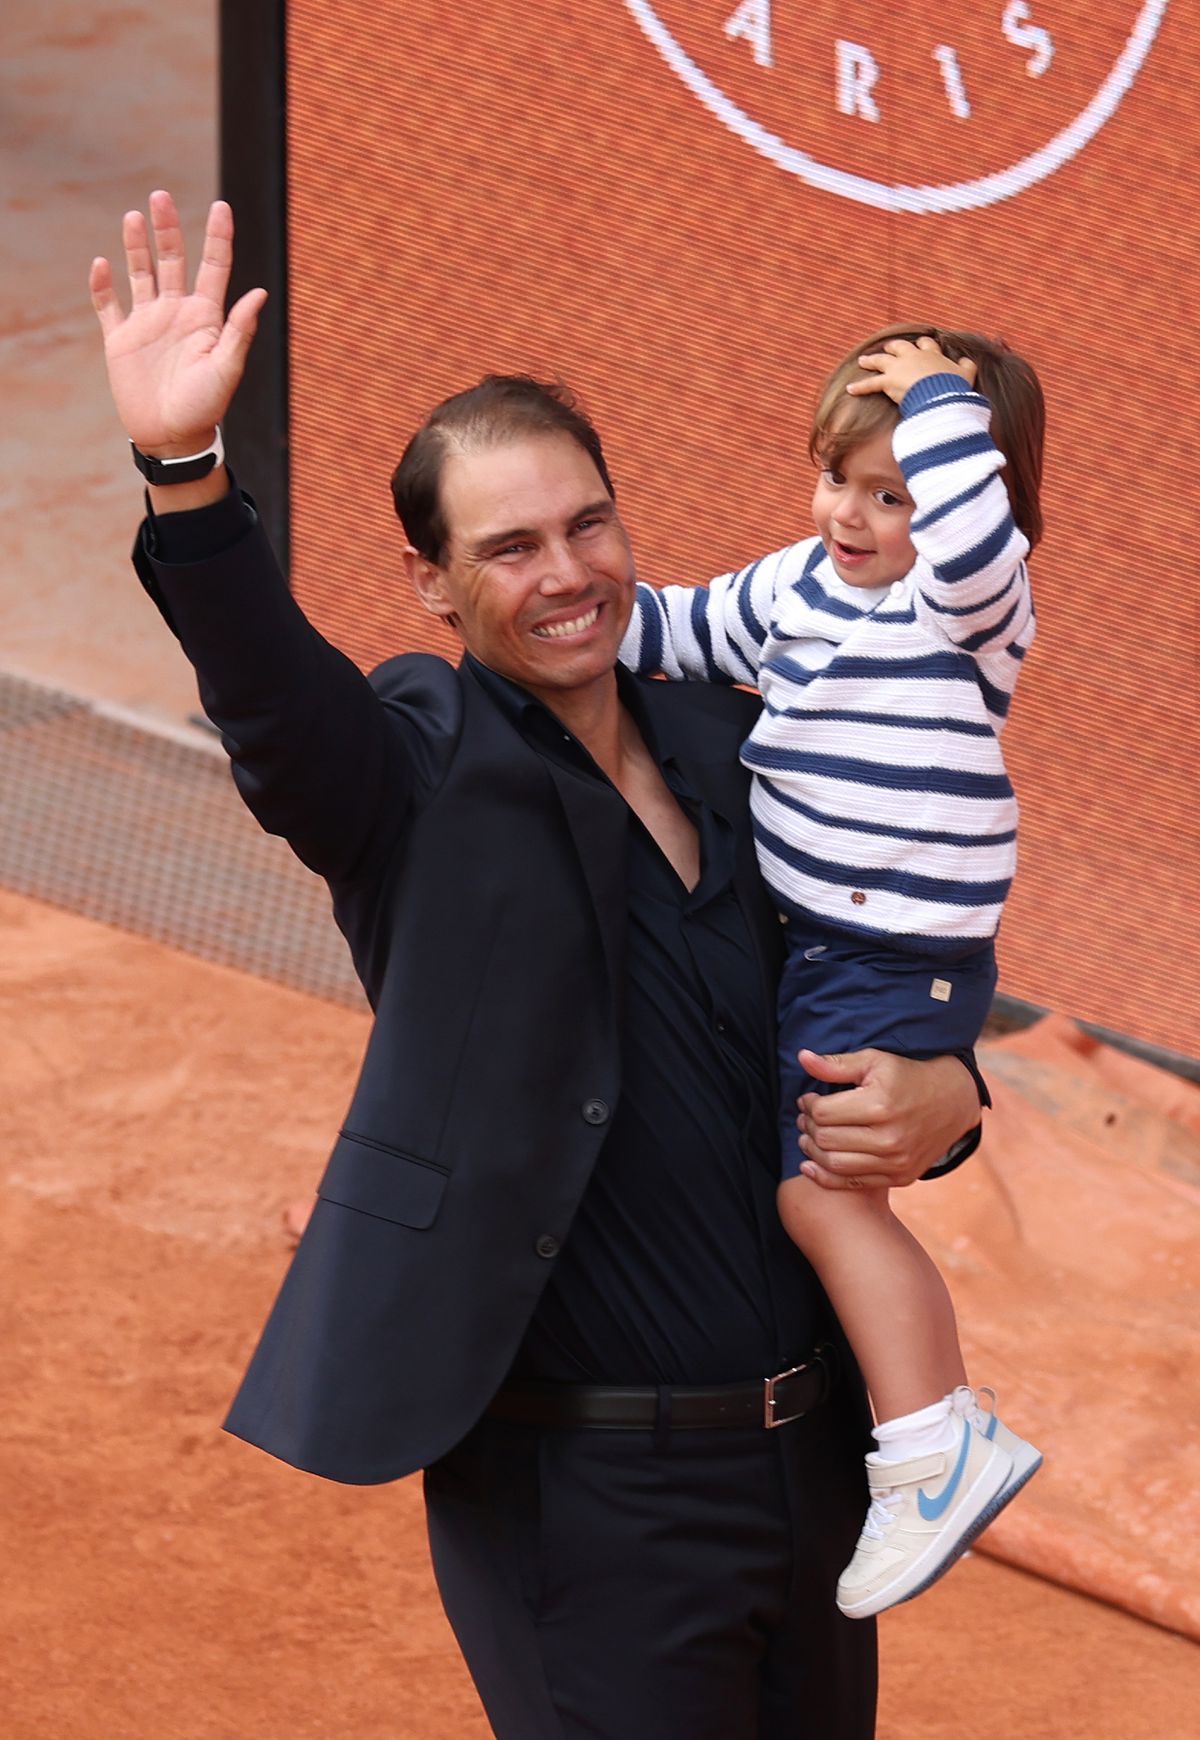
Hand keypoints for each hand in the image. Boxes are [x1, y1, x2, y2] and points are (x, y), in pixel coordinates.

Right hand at [89, 191, 266, 456]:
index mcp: (205, 317)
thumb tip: (260, 293)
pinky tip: (101, 264)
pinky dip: (102, 285)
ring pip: (140, 273)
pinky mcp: (121, 339)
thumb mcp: (226, 369)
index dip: (218, 236)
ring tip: (133, 216)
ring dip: (136, 245)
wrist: (171, 439)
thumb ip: (239, 331)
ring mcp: (148, 323)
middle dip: (167, 228)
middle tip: (160, 196)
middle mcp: (176, 312)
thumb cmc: (205, 408)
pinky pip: (108, 305)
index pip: (214, 266)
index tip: (221, 206)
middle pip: (172, 259)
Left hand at [791, 1049, 979, 1190]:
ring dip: (812, 1152)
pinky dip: (826, 1177)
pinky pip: (852, 1183)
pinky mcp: (900, 1177)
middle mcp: (889, 1138)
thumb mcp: (874, 1061)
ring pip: (834, 1164)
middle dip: (808, 1127)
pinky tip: (811, 1165)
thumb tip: (802, 1058)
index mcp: (880, 1105)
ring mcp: (896, 1161)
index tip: (808, 1099)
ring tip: (808, 1138)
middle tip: (805, 1119)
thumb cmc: (907, 1077)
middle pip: (826, 1139)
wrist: (952, 1102)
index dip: (808, 1105)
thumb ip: (837, 1064)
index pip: (824, 1113)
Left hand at [845, 335, 976, 405]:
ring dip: (871, 360)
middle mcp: (913, 356)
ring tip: (863, 361)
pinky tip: (850, 389)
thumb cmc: (954, 386)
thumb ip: (966, 366)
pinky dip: (860, 387)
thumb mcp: (966, 374)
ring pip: (881, 360)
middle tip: (889, 349)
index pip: (926, 345)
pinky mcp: (889, 381)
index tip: (922, 345)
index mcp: (932, 354)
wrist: (942, 394)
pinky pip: (871, 384)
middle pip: (900, 347)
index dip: (923, 345)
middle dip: (894, 347)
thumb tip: (966, 362)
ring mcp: (899, 368)